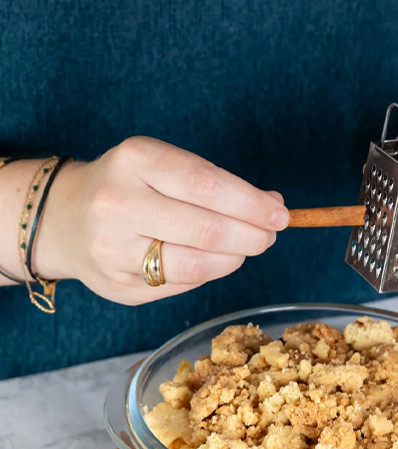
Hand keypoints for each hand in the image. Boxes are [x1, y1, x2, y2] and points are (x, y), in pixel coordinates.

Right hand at [36, 137, 287, 303]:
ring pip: (196, 265)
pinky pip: (181, 285)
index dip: (251, 204)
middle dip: (251, 236)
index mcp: (135, 160)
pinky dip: (209, 274)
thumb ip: (216, 185)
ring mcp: (113, 249)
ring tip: (246, 249)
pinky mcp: (118, 286)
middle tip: (268, 236)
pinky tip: (215, 262)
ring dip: (235, 259)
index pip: (207, 184)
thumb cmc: (132, 188)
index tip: (280, 214)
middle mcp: (118, 203)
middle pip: (206, 230)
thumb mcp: (164, 167)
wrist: (64, 219)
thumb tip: (273, 205)